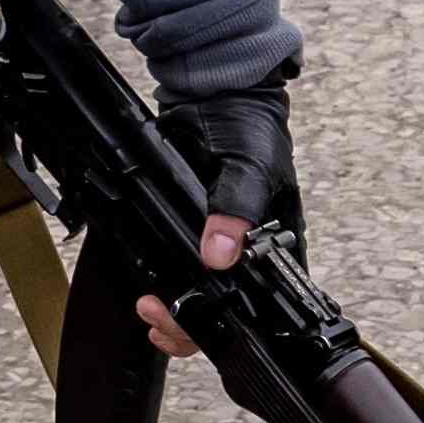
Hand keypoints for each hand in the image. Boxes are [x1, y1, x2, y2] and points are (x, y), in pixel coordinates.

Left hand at [143, 74, 301, 333]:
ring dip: (174, 314)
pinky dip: (160, 287)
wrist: (212, 91)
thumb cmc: (250, 125)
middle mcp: (248, 251)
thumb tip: (220, 255)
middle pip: (227, 310)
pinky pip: (173, 270)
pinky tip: (145, 296)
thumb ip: (236, 209)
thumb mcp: (250, 166)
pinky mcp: (185, 231)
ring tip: (149, 311)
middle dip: (194, 325)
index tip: (209, 331)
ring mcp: (214, 244)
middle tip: (163, 320)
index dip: (240, 324)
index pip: (266, 302)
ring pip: (199, 299)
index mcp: (278, 242)